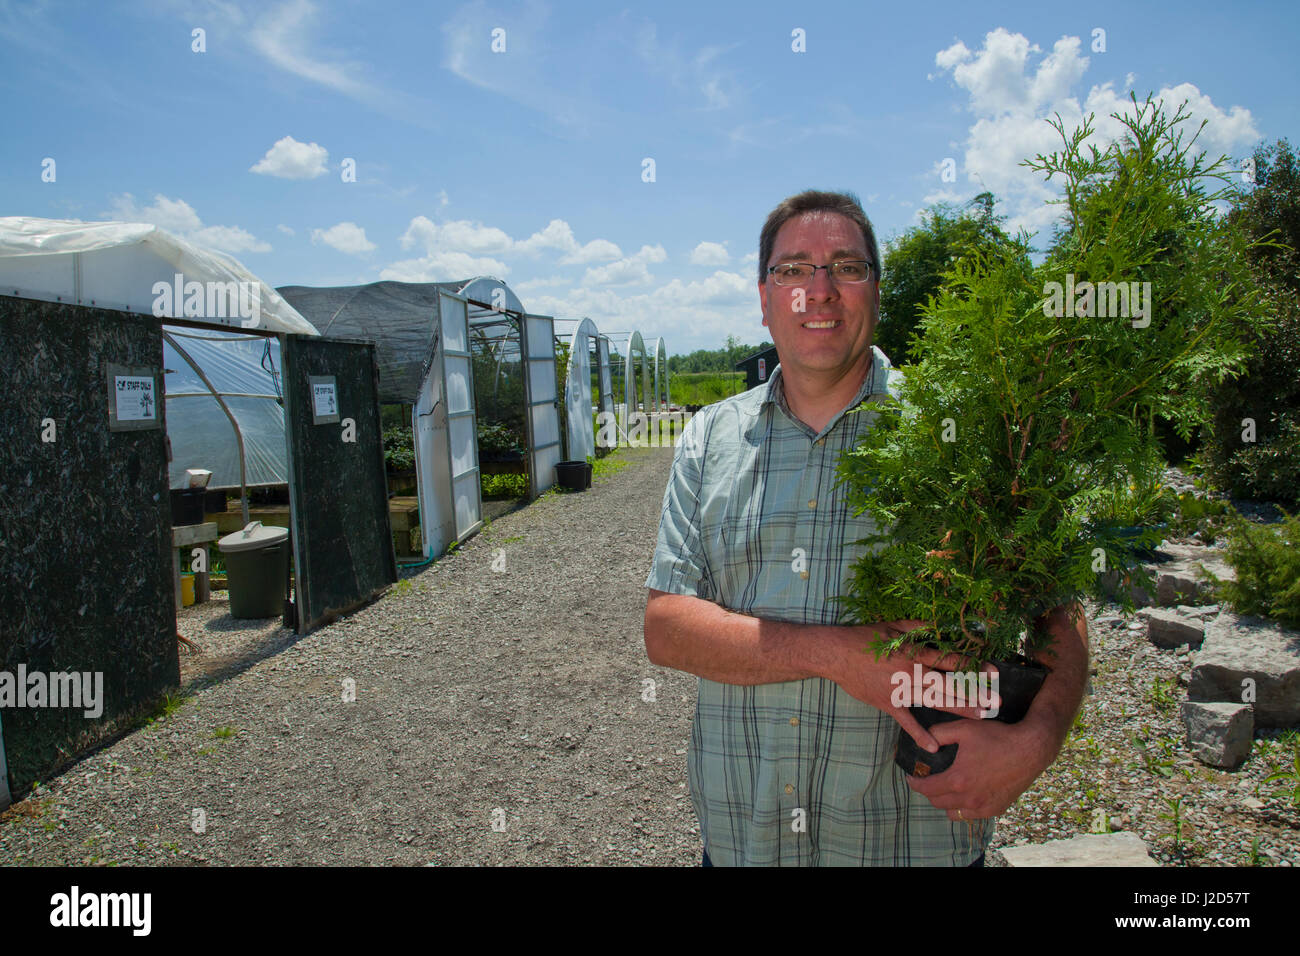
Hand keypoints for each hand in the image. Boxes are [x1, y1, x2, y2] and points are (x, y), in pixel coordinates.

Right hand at [832, 622, 998, 752]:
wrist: (837, 654)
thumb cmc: (865, 638)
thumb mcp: (893, 626)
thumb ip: (917, 626)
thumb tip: (939, 624)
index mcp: (915, 652)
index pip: (950, 661)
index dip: (973, 665)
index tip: (993, 671)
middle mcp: (912, 673)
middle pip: (950, 685)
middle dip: (975, 693)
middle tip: (997, 702)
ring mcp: (901, 690)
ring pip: (935, 702)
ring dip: (959, 709)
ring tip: (981, 718)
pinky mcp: (889, 703)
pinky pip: (907, 722)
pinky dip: (919, 735)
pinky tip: (934, 747)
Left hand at [905, 712, 1053, 819]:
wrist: (1030, 749)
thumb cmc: (997, 737)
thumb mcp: (964, 729)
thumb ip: (939, 733)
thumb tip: (924, 741)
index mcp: (957, 780)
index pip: (926, 789)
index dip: (914, 783)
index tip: (911, 777)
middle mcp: (969, 798)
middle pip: (937, 802)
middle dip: (928, 791)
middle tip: (928, 779)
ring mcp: (983, 807)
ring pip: (953, 812)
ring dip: (945, 801)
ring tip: (946, 787)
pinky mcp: (996, 809)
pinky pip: (971, 815)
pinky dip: (964, 807)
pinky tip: (966, 793)